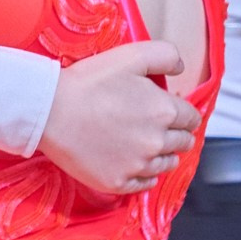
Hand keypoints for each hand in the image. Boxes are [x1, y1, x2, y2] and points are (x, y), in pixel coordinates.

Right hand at [39, 41, 199, 197]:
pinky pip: (146, 184)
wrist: (49, 111)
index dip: (182, 113)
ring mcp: (137, 166)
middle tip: (156, 126)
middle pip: (183, 143)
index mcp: (164, 111)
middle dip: (176, 133)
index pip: (191, 118)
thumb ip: (165, 55)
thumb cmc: (87, 83)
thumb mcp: (130, 56)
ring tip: (144, 143)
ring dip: (163, 154)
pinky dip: (144, 174)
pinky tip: (133, 162)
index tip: (170, 111)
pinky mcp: (118, 182)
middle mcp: (156, 142)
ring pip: (168, 164)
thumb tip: (180, 68)